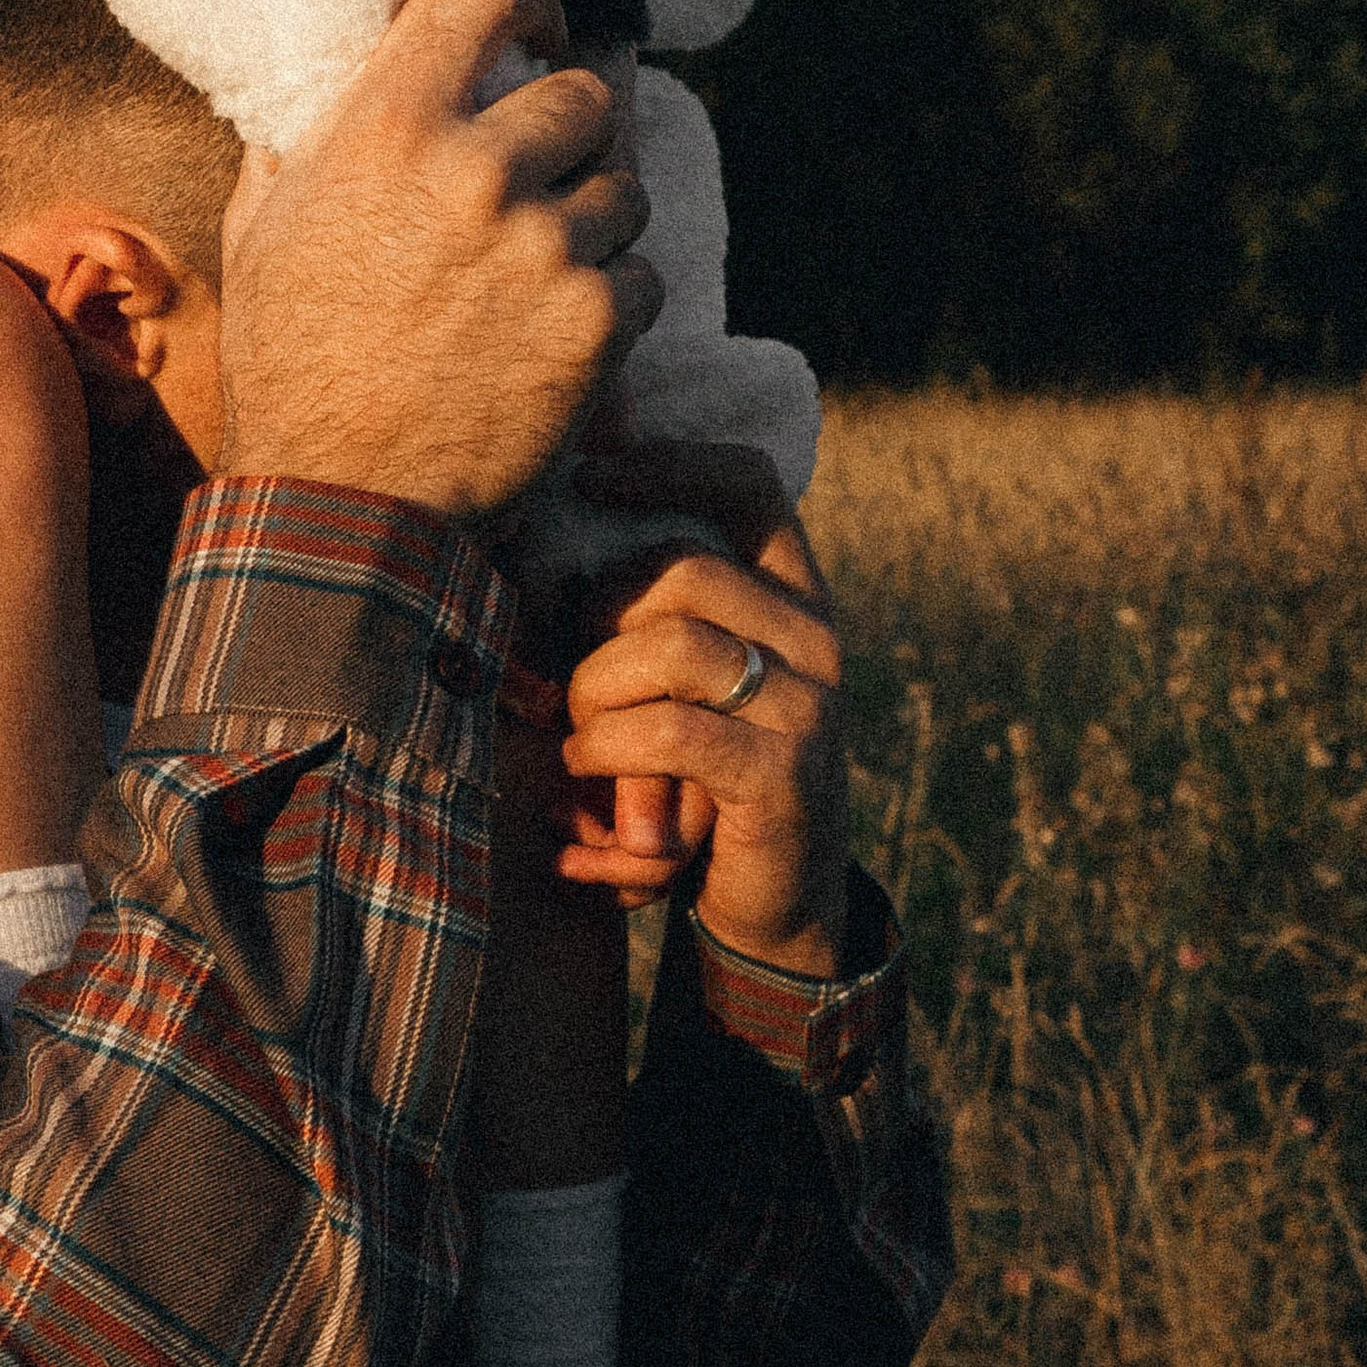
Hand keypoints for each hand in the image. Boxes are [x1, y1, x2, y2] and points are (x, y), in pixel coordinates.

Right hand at [216, 0, 659, 521]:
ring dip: (595, 222)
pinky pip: (643, 274)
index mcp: (388, 128)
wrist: (341, 505)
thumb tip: (336, 82)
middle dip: (570, 132)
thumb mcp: (262, 230)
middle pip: (583, 92)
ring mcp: (546, 247)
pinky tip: (559, 335)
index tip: (539, 26)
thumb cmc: (290, 368)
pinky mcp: (596, 323)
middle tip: (544, 175)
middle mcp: (476, 172)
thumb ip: (306, 141)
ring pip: (624, 188)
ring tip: (543, 272)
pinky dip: (613, 301)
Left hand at [557, 513, 848, 981]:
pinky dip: (605, 745)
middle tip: (563, 669)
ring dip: (595, 686)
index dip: (668, 464)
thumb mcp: (691, 679)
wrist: (777, 903)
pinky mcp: (782, 777)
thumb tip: (549, 524)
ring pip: (673, 645)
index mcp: (797, 596)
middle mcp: (817, 638)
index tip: (587, 475)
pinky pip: (669, 731)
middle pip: (683, 568)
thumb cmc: (705, 772)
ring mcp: (808, 707)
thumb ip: (655, 611)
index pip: (751, 485)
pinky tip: (584, 766)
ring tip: (575, 730)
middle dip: (600, 612)